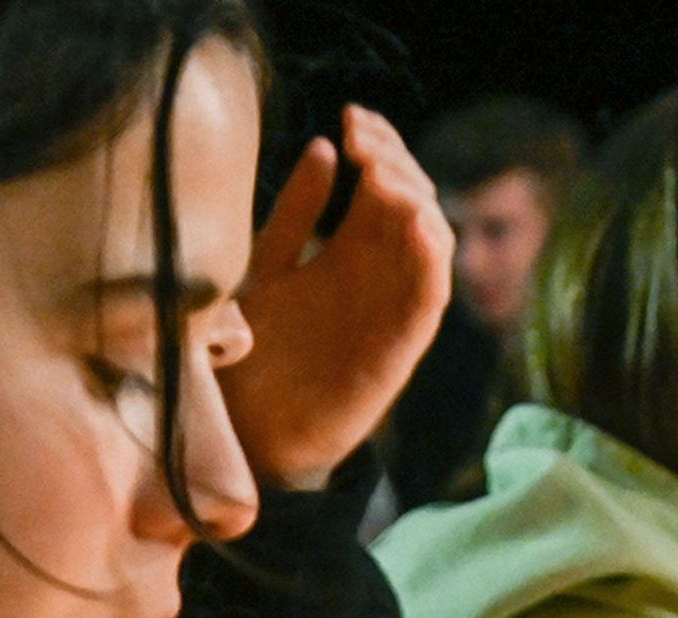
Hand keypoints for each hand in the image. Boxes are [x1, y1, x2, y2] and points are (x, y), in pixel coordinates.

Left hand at [218, 106, 452, 491]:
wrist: (245, 440)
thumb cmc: (249, 359)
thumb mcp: (264, 269)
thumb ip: (293, 214)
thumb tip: (323, 146)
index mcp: (348, 251)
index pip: (384, 182)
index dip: (380, 143)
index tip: (351, 116)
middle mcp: (377, 276)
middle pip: (414, 200)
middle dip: (397, 161)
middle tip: (366, 139)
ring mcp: (391, 310)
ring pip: (432, 241)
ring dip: (418, 201)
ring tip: (384, 175)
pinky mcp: (396, 351)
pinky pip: (429, 298)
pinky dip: (430, 259)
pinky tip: (414, 223)